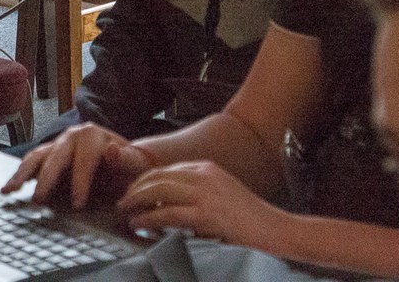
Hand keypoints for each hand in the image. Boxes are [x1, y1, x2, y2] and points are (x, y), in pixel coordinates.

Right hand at [1, 122, 157, 208]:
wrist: (122, 161)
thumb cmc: (128, 165)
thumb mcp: (133, 163)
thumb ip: (125, 159)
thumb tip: (112, 151)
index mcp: (93, 135)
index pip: (84, 160)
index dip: (81, 182)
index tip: (78, 203)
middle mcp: (72, 136)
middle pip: (56, 157)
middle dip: (46, 179)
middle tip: (39, 200)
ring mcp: (58, 144)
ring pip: (37, 157)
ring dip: (22, 174)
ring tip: (9, 190)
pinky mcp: (48, 154)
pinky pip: (31, 163)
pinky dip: (19, 175)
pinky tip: (9, 188)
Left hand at [115, 160, 291, 250]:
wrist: (276, 230)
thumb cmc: (251, 220)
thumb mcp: (222, 196)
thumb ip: (197, 194)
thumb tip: (167, 204)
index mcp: (208, 168)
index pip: (167, 169)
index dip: (145, 180)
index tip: (132, 192)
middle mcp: (205, 175)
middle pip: (158, 176)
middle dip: (135, 189)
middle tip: (123, 202)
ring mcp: (206, 193)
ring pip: (159, 191)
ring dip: (137, 202)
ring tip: (126, 212)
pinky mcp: (208, 214)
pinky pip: (169, 214)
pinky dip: (150, 219)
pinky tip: (140, 224)